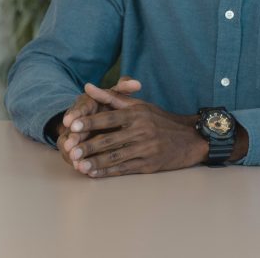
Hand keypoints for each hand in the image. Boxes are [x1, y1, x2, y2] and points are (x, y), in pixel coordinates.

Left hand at [66, 83, 205, 177]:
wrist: (189, 139)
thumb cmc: (159, 119)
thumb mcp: (139, 104)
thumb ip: (111, 97)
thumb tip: (87, 87)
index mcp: (137, 114)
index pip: (108, 117)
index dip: (89, 122)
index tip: (71, 125)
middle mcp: (141, 131)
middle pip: (109, 139)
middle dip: (87, 146)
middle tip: (69, 150)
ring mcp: (146, 149)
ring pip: (115, 157)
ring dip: (95, 162)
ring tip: (77, 165)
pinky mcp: (149, 165)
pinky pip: (124, 169)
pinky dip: (108, 172)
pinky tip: (93, 173)